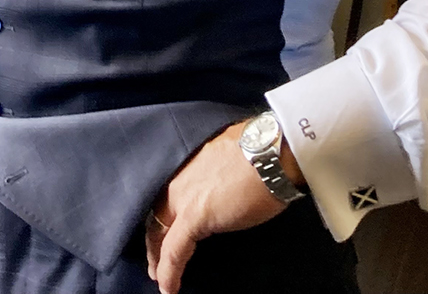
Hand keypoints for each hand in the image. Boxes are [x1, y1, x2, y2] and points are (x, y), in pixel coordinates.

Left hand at [145, 120, 301, 293]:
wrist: (274, 149)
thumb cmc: (262, 148)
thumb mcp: (230, 155)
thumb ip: (218, 169)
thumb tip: (226, 179)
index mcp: (186, 161)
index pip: (165, 192)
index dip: (161, 213)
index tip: (164, 227)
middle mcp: (178, 176)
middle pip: (155, 212)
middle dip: (153, 237)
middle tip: (154, 259)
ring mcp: (183, 195)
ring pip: (158, 231)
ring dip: (157, 256)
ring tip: (159, 275)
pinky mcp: (193, 215)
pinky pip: (173, 250)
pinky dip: (169, 271)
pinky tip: (168, 287)